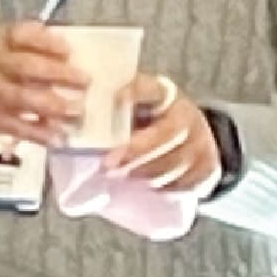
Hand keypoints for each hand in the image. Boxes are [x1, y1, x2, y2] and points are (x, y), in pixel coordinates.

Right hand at [0, 20, 85, 150]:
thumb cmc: (4, 64)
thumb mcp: (14, 45)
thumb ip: (40, 45)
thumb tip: (75, 56)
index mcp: (1, 41)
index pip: (20, 35)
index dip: (45, 42)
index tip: (68, 51)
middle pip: (24, 66)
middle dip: (57, 73)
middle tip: (85, 81)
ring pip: (21, 98)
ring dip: (52, 105)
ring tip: (77, 110)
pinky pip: (17, 127)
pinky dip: (39, 133)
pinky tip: (58, 137)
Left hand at [109, 74, 226, 194]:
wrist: (190, 136)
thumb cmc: (148, 122)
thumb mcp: (134, 109)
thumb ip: (110, 112)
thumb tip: (68, 122)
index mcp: (164, 95)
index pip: (151, 89)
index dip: (135, 91)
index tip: (116, 97)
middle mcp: (186, 114)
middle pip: (167, 132)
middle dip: (137, 149)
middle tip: (109, 163)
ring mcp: (201, 140)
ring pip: (177, 160)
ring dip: (147, 172)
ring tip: (122, 177)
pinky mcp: (208, 164)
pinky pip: (189, 180)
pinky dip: (166, 186)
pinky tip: (148, 187)